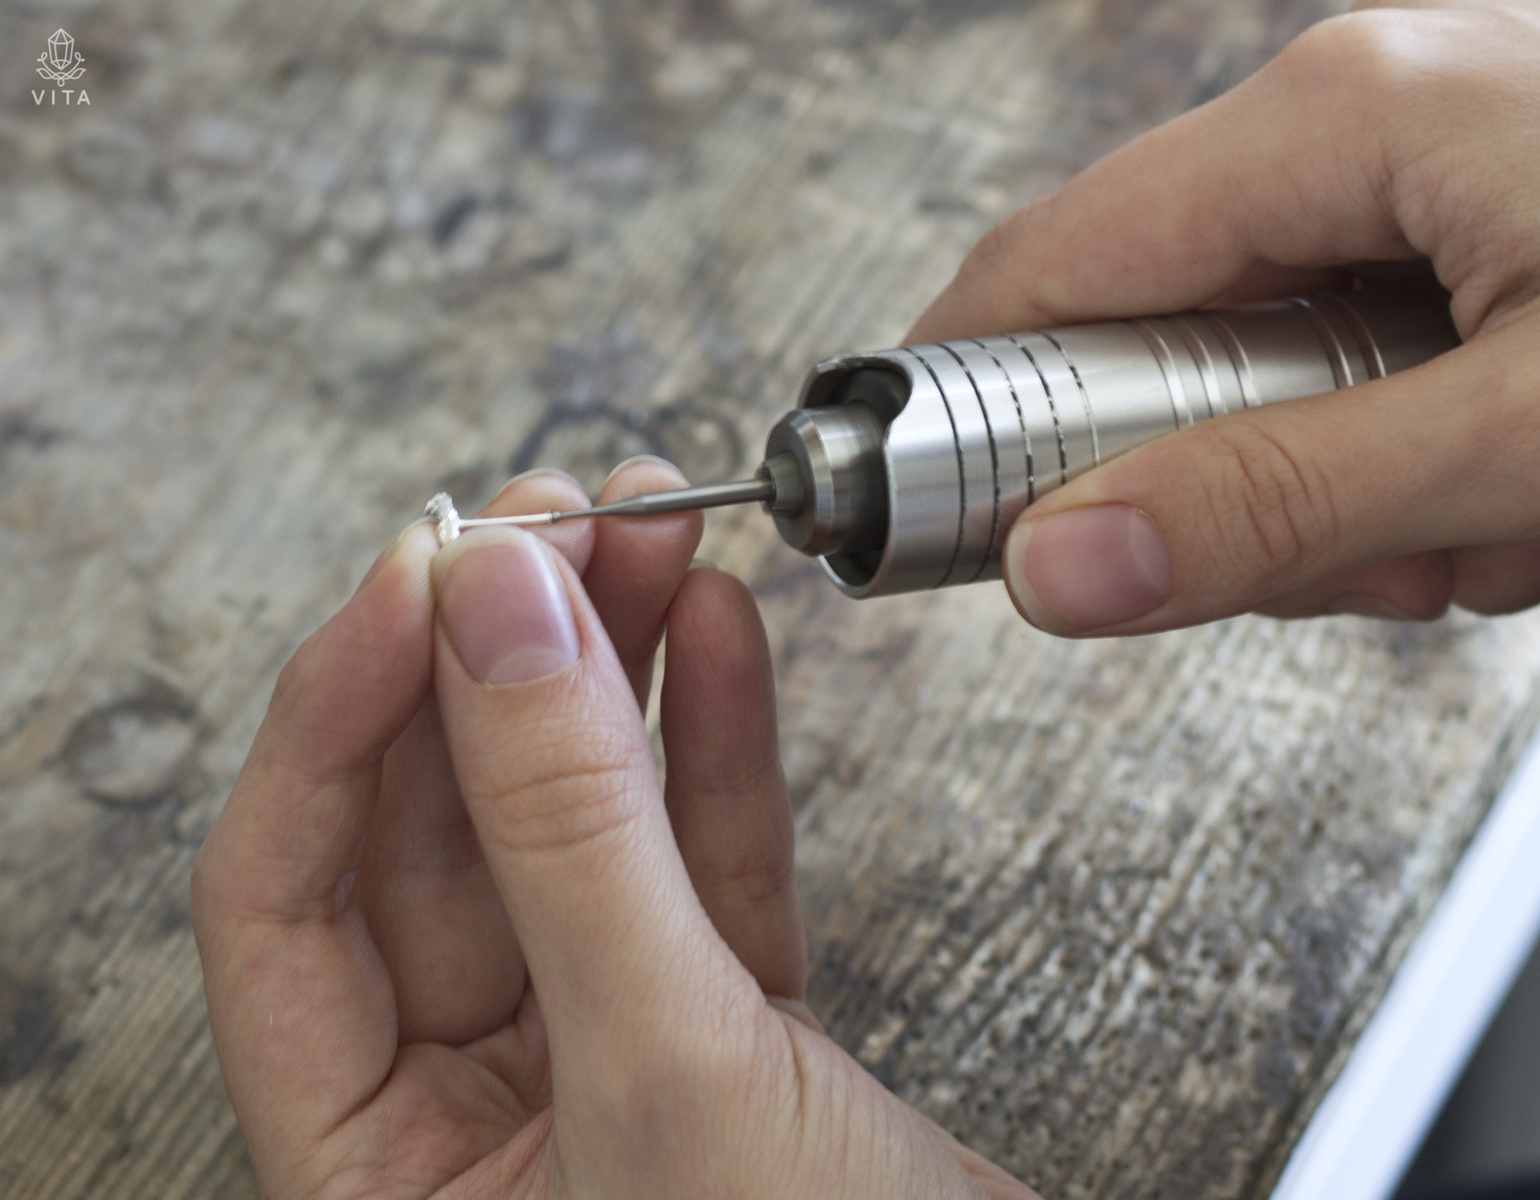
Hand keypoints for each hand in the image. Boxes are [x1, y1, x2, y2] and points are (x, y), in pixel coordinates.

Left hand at [192, 462, 1037, 1198]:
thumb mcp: (670, 1076)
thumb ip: (576, 838)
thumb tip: (497, 611)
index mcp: (377, 1175)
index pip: (289, 899)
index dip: (342, 716)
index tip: (427, 571)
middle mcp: (473, 1116)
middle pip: (443, 836)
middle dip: (498, 662)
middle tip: (552, 520)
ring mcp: (609, 1059)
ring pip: (580, 829)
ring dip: (609, 674)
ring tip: (644, 533)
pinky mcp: (735, 1032)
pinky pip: (699, 862)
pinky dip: (713, 743)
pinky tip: (714, 636)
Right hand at [908, 0, 1539, 635]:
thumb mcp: (1539, 428)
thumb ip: (1286, 505)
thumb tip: (1062, 561)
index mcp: (1347, 112)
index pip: (1050, 268)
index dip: (981, 410)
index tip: (960, 525)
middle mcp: (1373, 111)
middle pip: (1168, 344)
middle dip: (1253, 488)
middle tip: (1368, 556)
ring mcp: (1438, 158)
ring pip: (1284, 376)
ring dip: (1372, 492)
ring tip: (1514, 513)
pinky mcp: (1493, 211)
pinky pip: (1380, 359)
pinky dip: (1441, 452)